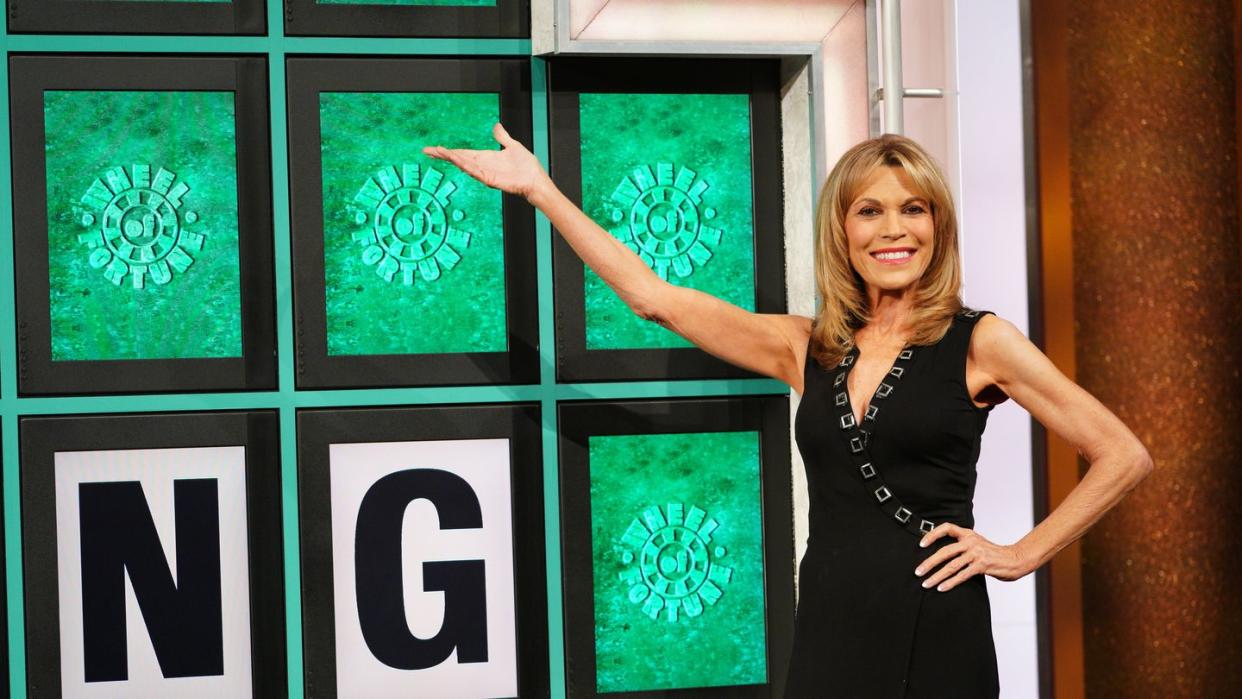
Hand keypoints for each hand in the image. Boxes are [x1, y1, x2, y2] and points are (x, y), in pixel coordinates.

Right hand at [422, 122, 552, 200]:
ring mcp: (485, 173)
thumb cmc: (526, 167)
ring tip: (437, 152)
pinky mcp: (490, 179)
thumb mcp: (512, 146)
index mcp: (485, 158)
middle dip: (443, 155)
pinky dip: (465, 165)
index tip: (435, 148)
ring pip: (464, 164)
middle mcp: (482, 166)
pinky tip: (456, 159)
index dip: (449, 151)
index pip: (463, 153)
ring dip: (451, 158)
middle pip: (459, 159)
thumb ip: (502, 137)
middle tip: (427, 151)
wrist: (536, 179)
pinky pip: (475, 171)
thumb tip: (496, 126)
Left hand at [913, 523, 1031, 591]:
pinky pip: (962, 575)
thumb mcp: (977, 543)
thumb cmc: (993, 553)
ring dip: (937, 576)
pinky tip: (941, 588)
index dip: (932, 534)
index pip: (947, 528)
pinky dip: (950, 583)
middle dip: (929, 563)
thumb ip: (962, 545)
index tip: (921, 544)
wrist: (1015, 559)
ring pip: (951, 566)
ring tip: (926, 583)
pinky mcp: (982, 566)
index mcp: (968, 534)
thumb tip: (941, 553)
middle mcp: (971, 541)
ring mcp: (976, 553)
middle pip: (944, 551)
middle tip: (918, 572)